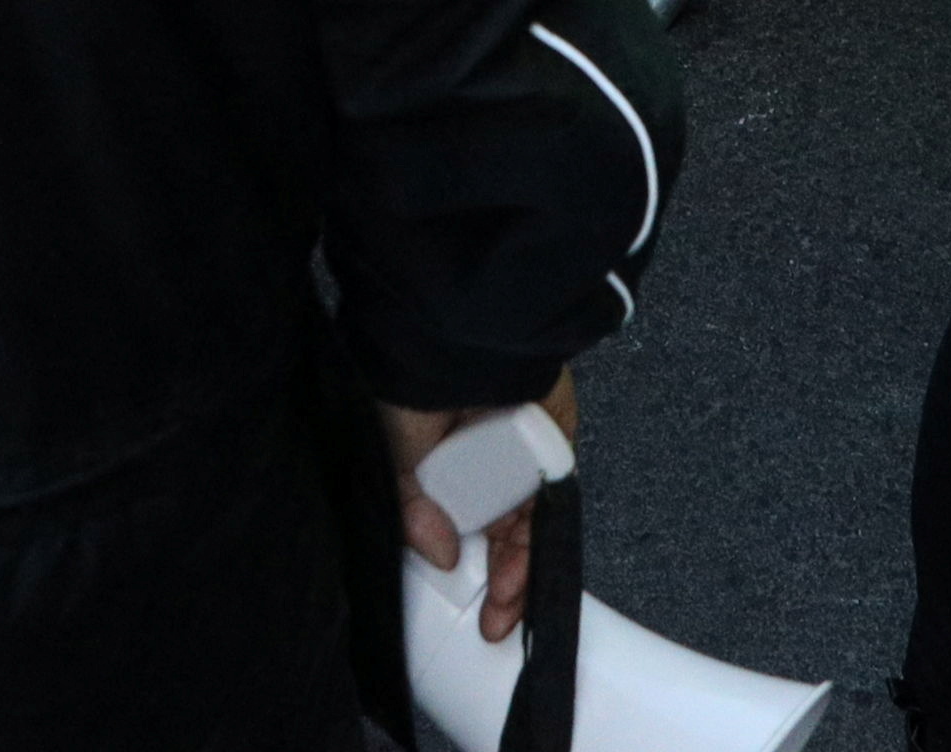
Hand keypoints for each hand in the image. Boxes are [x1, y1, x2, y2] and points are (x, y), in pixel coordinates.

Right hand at [383, 379, 575, 645]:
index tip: (459, 594)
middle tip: (493, 621)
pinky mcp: (553, 449)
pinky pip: (552, 501)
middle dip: (497, 581)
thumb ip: (415, 499)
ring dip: (519, 569)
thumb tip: (436, 553)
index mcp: (438, 458)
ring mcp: (518, 457)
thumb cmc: (424, 371)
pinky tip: (532, 568)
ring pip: (524, 526)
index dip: (452, 558)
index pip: (448, 520)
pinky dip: (545, 537)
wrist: (477, 330)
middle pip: (492, 533)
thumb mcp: (397, 439)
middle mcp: (478, 462)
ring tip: (508, 605)